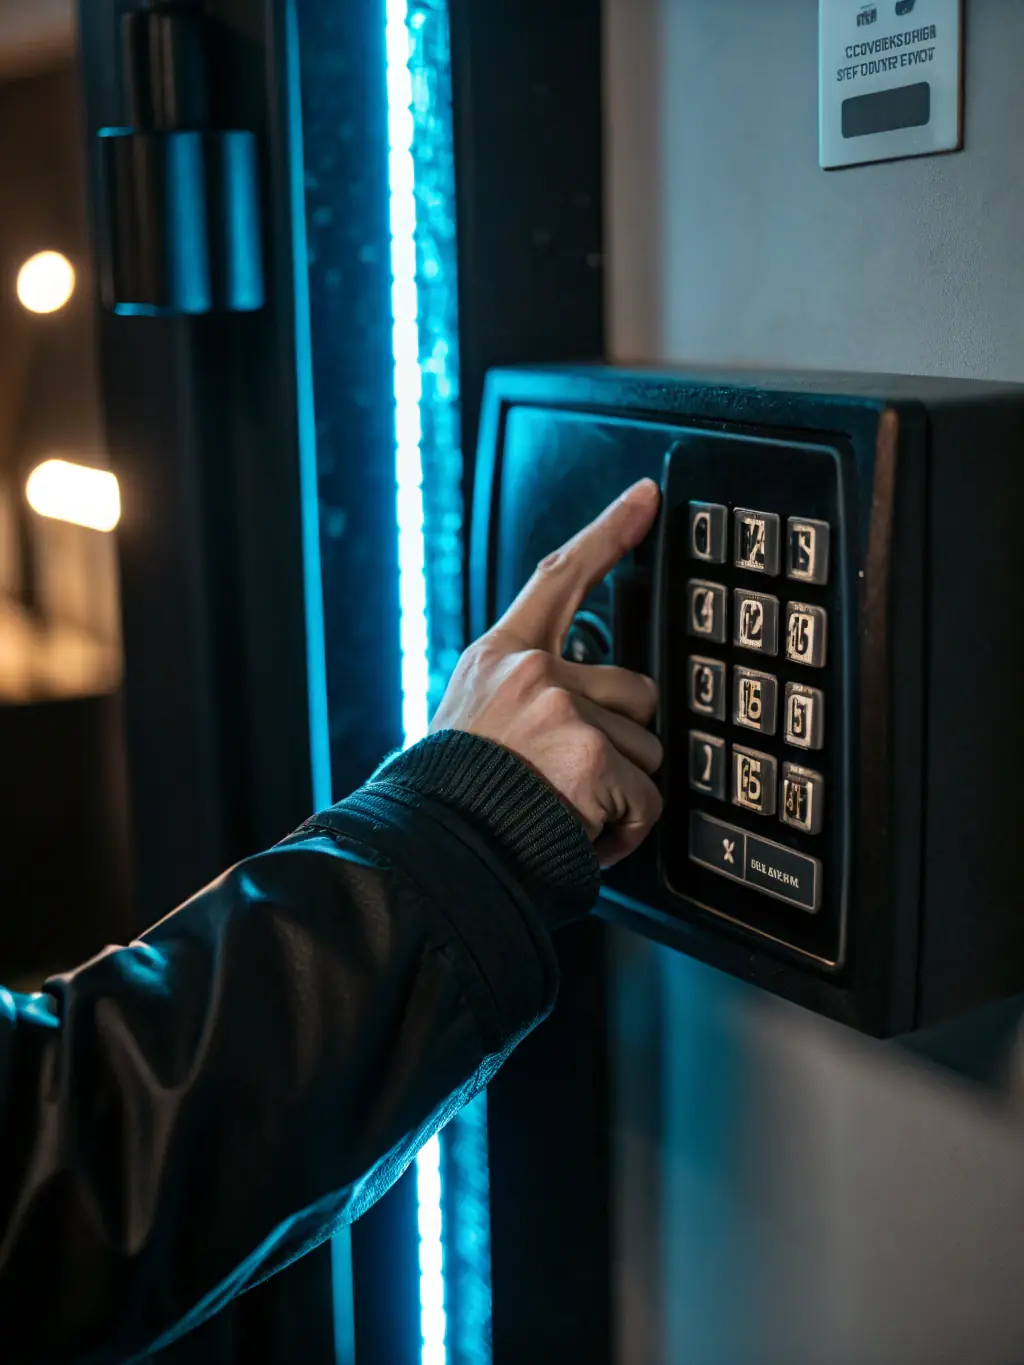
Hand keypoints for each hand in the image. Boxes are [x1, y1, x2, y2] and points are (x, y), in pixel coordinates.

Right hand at [430, 480, 662, 866]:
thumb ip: (524, 697)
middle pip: (636, 691)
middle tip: (571, 780)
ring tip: (564, 813)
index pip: (559, 577)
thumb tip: (582, 708)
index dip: (608, 532)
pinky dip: (623, 831)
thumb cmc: (451, 799)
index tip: (644, 497)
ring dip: (619, 793)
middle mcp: (533, 672)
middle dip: (622, 742)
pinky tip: (580, 835)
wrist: (431, 852)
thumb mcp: (471, 722)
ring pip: (645, 751)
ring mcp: (563, 713)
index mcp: (500, 657)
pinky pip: (645, 798)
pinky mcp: (590, 757)